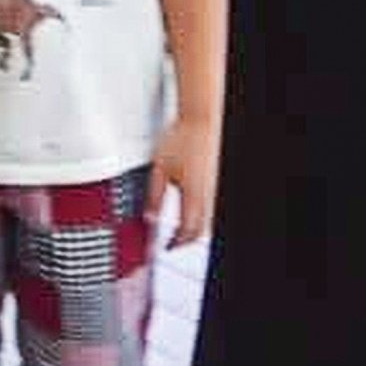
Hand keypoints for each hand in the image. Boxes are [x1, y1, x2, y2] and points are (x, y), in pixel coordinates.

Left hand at [148, 115, 221, 250]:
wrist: (201, 119)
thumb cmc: (182, 138)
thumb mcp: (159, 168)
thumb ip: (154, 196)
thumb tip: (149, 217)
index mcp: (193, 195)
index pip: (187, 231)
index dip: (176, 243)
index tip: (166, 246)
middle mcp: (208, 195)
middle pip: (200, 230)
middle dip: (186, 239)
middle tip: (172, 241)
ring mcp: (215, 188)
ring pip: (208, 219)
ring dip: (195, 227)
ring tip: (180, 228)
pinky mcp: (216, 181)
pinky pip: (211, 206)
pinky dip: (201, 214)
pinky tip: (192, 209)